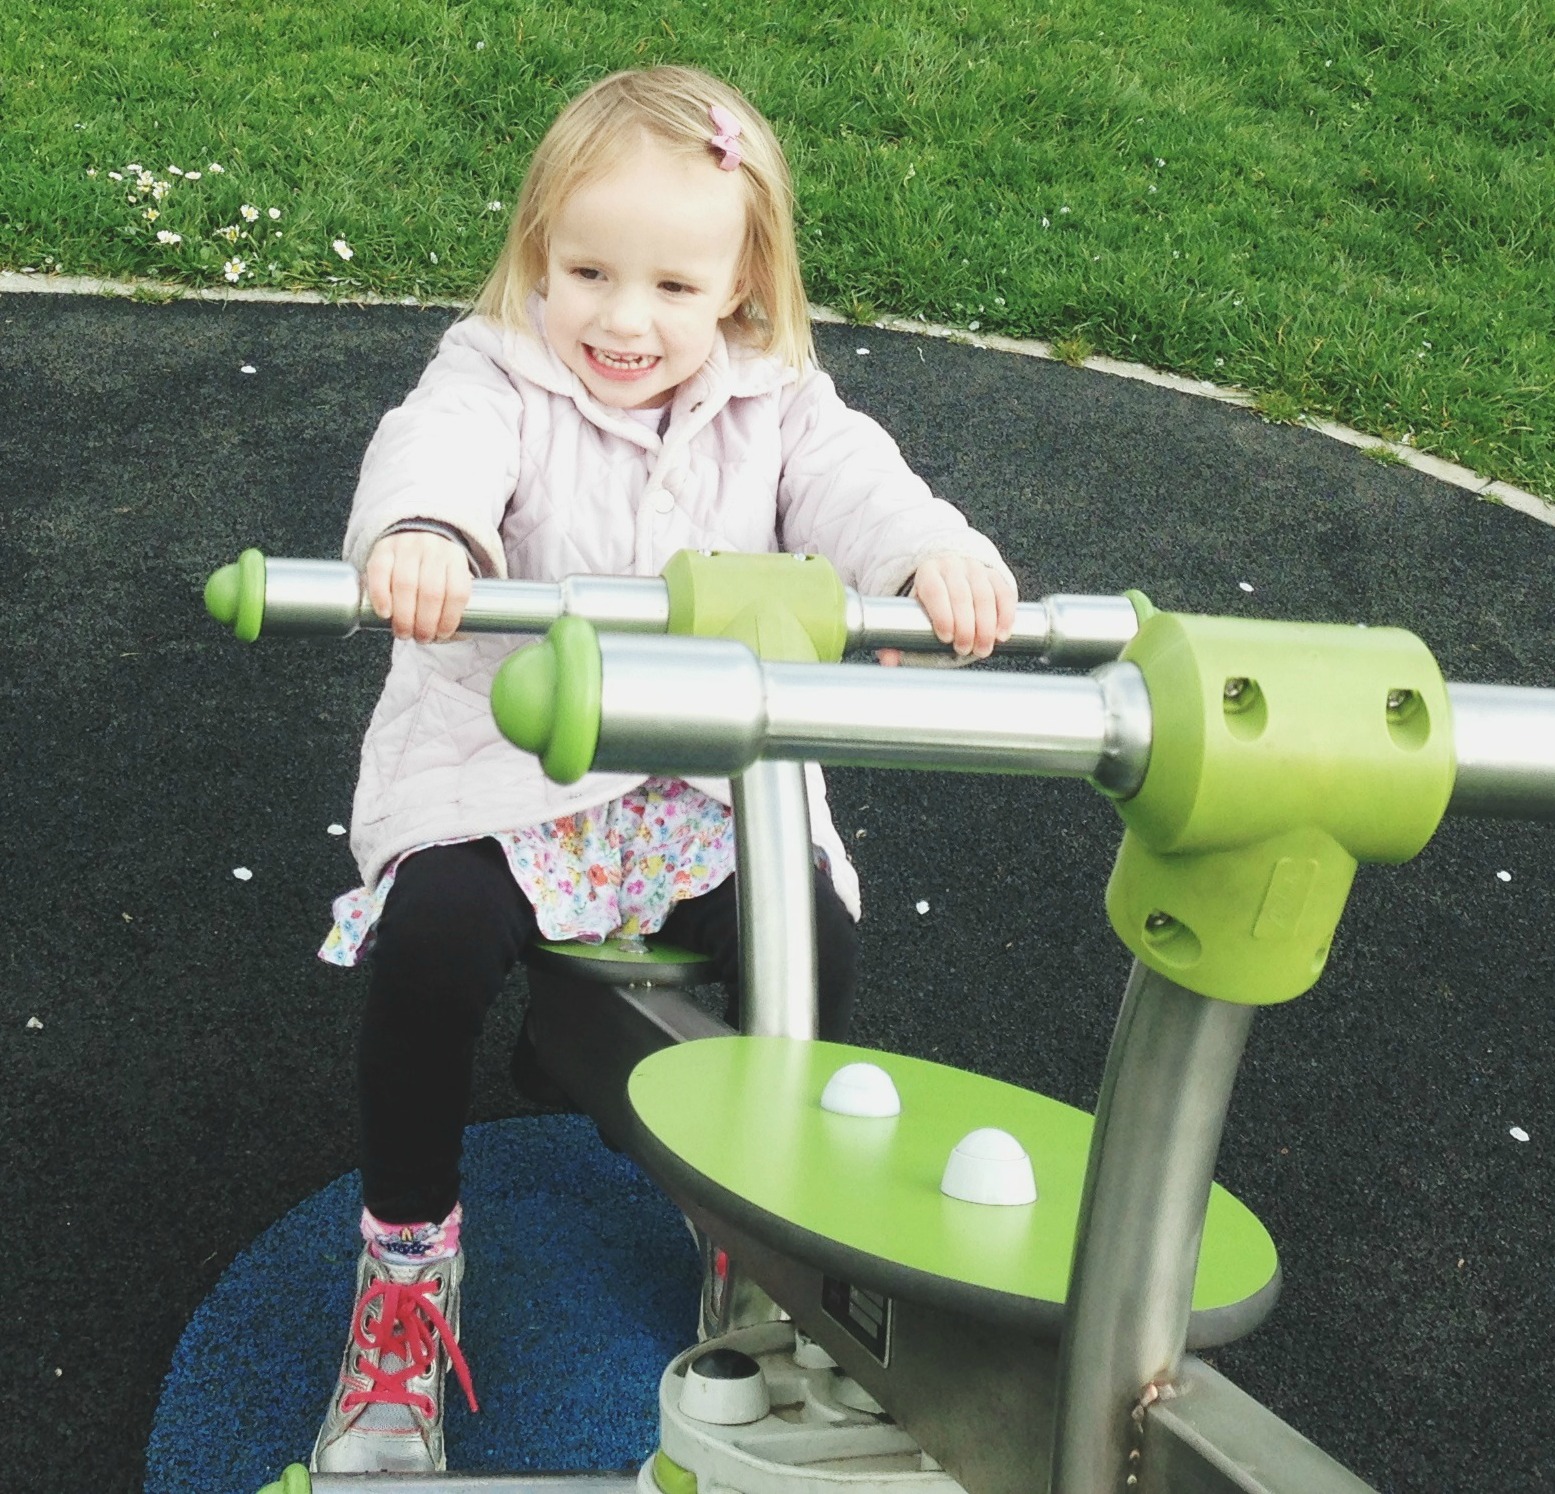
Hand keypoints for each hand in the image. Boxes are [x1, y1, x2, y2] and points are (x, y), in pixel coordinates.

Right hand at [365, 531, 472, 642]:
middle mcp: (433, 549)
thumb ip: (454, 602)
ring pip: (405, 585)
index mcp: (455, 559)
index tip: (441, 635)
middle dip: (425, 623)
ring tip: (403, 633)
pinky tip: (385, 614)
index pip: (457, 592)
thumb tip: (454, 636)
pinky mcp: (383, 548)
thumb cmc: (433, 567)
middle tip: (420, 638)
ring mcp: (407, 546)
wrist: (412, 532)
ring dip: (404, 617)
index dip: (450, 619)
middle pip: (431, 592)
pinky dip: (381, 597)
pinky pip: (380, 573)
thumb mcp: (452, 577)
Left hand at [878, 554, 1017, 666]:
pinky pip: (1004, 593)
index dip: (942, 614)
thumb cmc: (928, 602)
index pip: (934, 590)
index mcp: (928, 573)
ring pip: (985, 595)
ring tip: (983, 649)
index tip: (945, 637)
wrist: (947, 574)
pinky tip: (1002, 634)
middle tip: (965, 649)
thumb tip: (888, 661)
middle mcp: (952, 566)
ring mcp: (976, 569)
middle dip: (966, 626)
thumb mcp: (911, 612)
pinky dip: (1006, 615)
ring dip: (987, 625)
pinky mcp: (995, 575)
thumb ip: (898, 636)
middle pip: (962, 595)